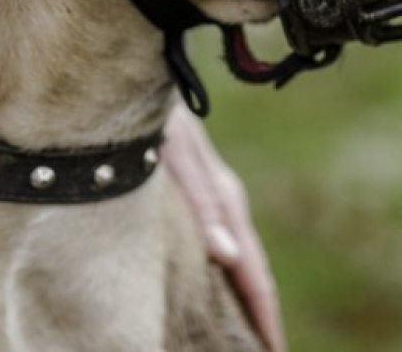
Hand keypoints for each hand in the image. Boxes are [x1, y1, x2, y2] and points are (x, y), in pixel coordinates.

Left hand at [161, 103, 286, 351]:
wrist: (137, 76)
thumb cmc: (155, 118)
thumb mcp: (176, 158)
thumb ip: (203, 205)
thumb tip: (228, 258)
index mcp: (226, 202)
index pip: (253, 273)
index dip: (264, 318)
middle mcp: (224, 202)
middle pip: (249, 271)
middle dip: (258, 316)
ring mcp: (211, 197)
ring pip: (234, 258)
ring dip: (241, 297)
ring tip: (244, 335)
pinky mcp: (194, 191)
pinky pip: (217, 242)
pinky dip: (224, 273)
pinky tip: (214, 284)